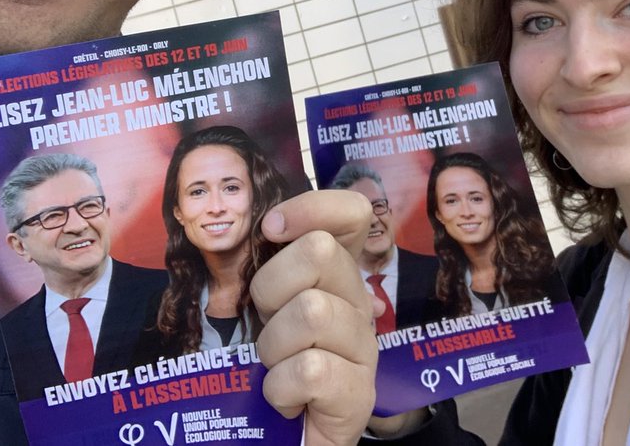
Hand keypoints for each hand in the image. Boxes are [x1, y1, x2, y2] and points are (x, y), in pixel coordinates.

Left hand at [252, 189, 377, 444]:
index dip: (313, 207)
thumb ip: (266, 268)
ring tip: (274, 369)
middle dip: (271, 286)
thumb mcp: (265, 310)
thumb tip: (266, 226)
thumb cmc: (271, 368)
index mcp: (336, 276)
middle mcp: (359, 303)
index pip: (351, 214)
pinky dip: (282, 388)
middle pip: (320, 251)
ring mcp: (365, 348)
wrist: (289, 443)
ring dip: (273, 346)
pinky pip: (312, 370)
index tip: (272, 228)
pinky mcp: (360, 395)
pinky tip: (286, 401)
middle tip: (264, 324)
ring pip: (311, 311)